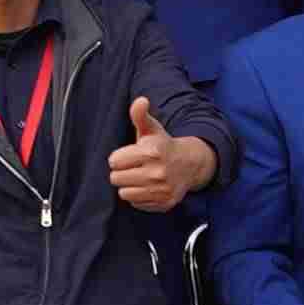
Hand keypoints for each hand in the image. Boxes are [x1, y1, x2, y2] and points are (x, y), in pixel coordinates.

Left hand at [106, 95, 215, 213]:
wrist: (190, 164)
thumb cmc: (163, 146)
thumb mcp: (152, 129)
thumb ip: (140, 115)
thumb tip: (140, 100)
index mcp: (151, 152)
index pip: (114, 162)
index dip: (118, 158)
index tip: (128, 155)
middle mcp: (157, 173)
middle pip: (116, 179)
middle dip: (121, 172)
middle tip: (133, 167)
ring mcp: (161, 190)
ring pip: (124, 193)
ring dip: (128, 186)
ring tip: (139, 177)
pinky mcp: (164, 203)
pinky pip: (136, 204)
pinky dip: (139, 197)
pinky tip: (148, 187)